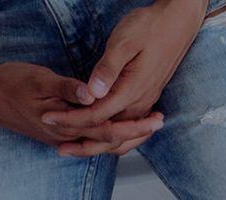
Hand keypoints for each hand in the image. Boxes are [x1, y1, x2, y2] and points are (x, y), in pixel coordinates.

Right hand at [0, 61, 162, 152]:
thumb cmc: (11, 84)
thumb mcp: (40, 80)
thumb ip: (67, 88)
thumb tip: (92, 94)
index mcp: (66, 126)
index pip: (109, 131)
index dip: (134, 126)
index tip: (155, 118)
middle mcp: (68, 137)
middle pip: (111, 142)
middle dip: (137, 133)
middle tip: (159, 121)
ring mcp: (64, 138)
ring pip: (102, 144)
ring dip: (126, 136)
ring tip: (147, 126)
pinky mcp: (61, 134)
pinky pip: (91, 140)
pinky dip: (109, 136)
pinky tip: (121, 130)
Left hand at [40, 0, 200, 149]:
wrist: (178, 24)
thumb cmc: (150, 28)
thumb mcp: (124, 42)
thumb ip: (108, 69)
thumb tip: (92, 93)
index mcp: (131, 90)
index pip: (96, 114)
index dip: (70, 119)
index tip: (48, 118)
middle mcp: (140, 102)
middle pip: (109, 134)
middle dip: (83, 143)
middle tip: (60, 149)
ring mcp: (145, 102)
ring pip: (121, 136)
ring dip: (98, 144)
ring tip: (76, 147)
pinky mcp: (147, 99)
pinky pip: (129, 129)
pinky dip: (113, 138)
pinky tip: (101, 136)